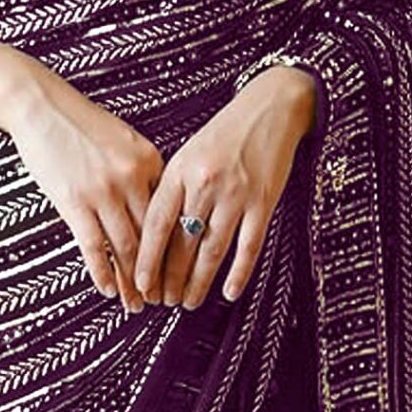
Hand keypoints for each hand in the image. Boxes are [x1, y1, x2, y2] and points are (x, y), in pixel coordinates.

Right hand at [5, 71, 166, 306]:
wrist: (40, 106)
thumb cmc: (81, 124)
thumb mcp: (125, 141)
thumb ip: (144, 173)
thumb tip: (157, 210)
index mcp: (152, 162)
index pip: (171, 216)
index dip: (177, 250)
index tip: (183, 274)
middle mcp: (132, 179)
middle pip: (153, 238)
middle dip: (160, 274)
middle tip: (166, 301)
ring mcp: (103, 192)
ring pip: (125, 248)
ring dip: (133, 282)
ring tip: (139, 305)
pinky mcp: (74, 202)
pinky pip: (93, 247)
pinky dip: (102, 273)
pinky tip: (109, 291)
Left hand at [135, 67, 315, 310]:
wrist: (270, 109)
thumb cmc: (224, 134)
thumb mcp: (188, 153)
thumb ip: (172, 188)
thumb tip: (154, 234)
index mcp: (180, 170)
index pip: (157, 224)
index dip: (147, 258)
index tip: (140, 284)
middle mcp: (205, 184)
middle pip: (182, 243)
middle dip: (170, 278)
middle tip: (163, 302)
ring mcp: (236, 194)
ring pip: (212, 250)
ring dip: (198, 282)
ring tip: (187, 302)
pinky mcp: (264, 202)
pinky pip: (248, 246)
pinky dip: (238, 272)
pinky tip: (228, 292)